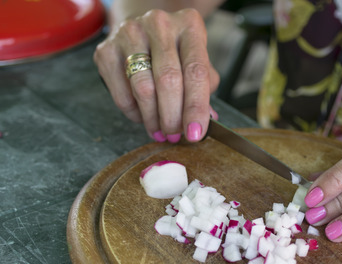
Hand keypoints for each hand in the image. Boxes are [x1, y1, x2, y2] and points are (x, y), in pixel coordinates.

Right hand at [94, 8, 219, 142]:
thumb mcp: (196, 60)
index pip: (196, 71)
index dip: (196, 107)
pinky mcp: (106, 50)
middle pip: (168, 80)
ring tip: (161, 132)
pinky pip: (122, 94)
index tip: (196, 133)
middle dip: (173, 117)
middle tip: (175, 135)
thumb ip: (204, 88)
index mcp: (189, 26)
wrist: (142, 29)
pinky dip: (135, 114)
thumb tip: (208, 119)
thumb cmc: (175, 50)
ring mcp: (130, 34)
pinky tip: (144, 117)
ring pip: (144, 89)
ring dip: (153, 119)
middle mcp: (159, 25)